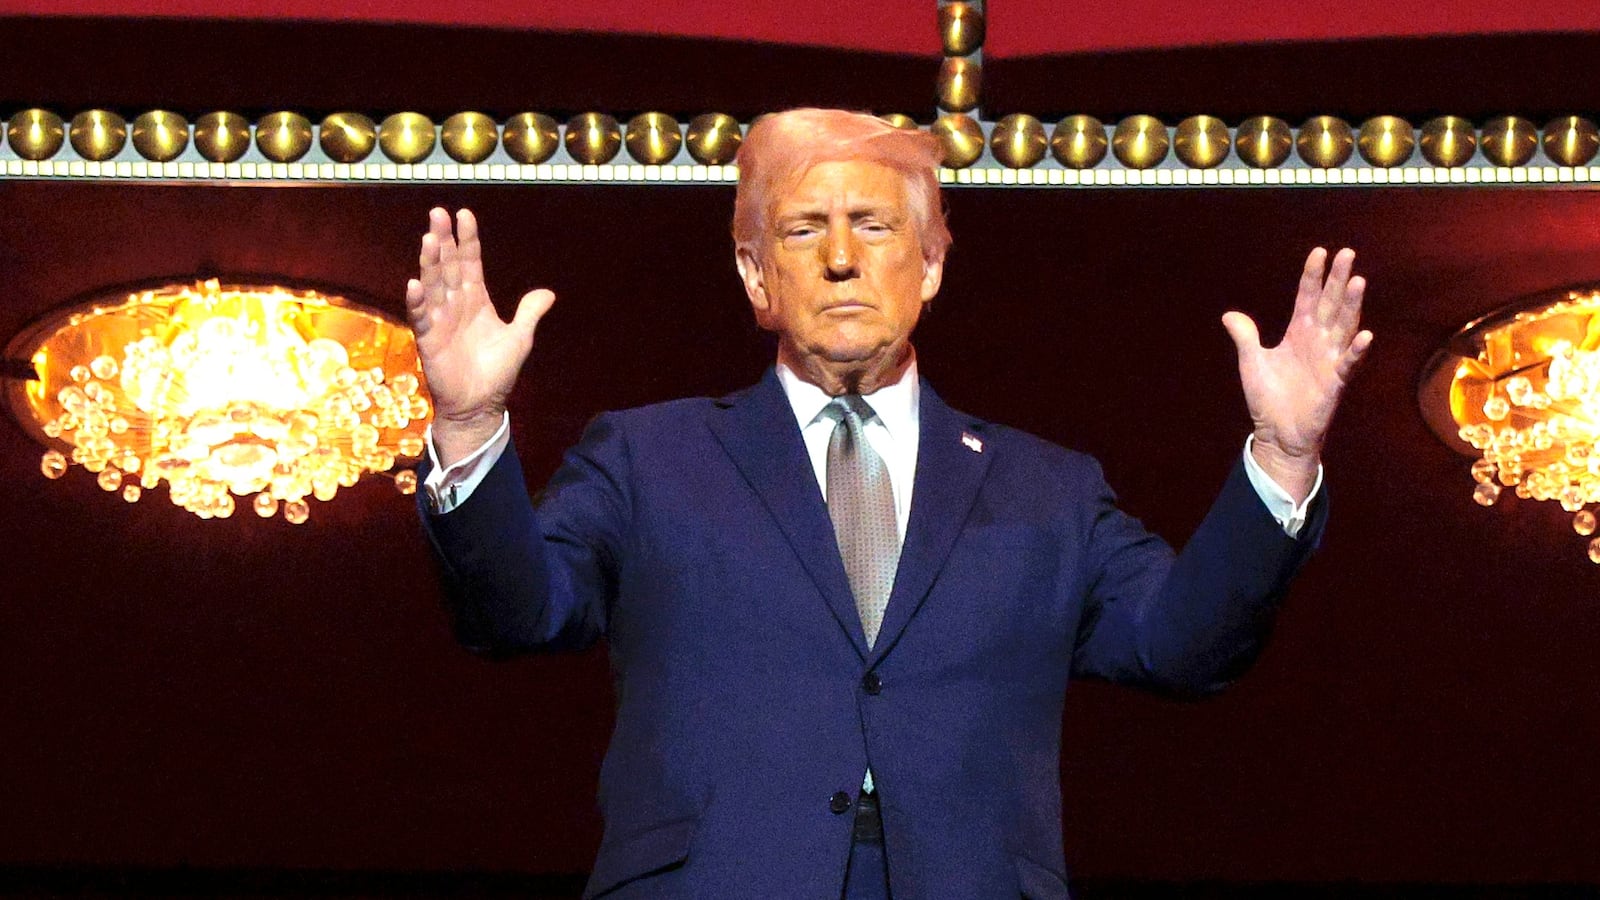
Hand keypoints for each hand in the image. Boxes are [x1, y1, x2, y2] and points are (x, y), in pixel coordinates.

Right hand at [405, 207, 555, 465]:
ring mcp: (439, 320)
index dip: (468, 240)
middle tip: (437, 213)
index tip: (464, 214)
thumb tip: (548, 292)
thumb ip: (529, 313)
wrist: (480, 405)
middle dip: (444, 240)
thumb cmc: (497, 372)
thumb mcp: (519, 338)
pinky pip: (421, 317)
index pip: (470, 263)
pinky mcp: (428, 339)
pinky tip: (414, 284)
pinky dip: (417, 301)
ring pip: (433, 285)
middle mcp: (455, 305)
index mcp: (476, 300)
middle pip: (448, 266)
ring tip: (429, 239)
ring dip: (430, 263)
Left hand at [1222, 247, 1372, 501]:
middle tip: (1347, 253)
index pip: (1307, 298)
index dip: (1313, 276)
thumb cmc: (1268, 398)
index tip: (1319, 252)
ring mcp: (1329, 360)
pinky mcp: (1335, 382)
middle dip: (1338, 280)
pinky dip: (1356, 350)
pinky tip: (1364, 335)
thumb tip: (1229, 315)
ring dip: (1351, 305)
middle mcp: (1318, 341)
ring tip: (1358, 281)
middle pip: (1330, 304)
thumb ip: (1245, 337)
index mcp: (1298, 334)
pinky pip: (1348, 363)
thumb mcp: (1252, 363)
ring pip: (1344, 326)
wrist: (1277, 432)